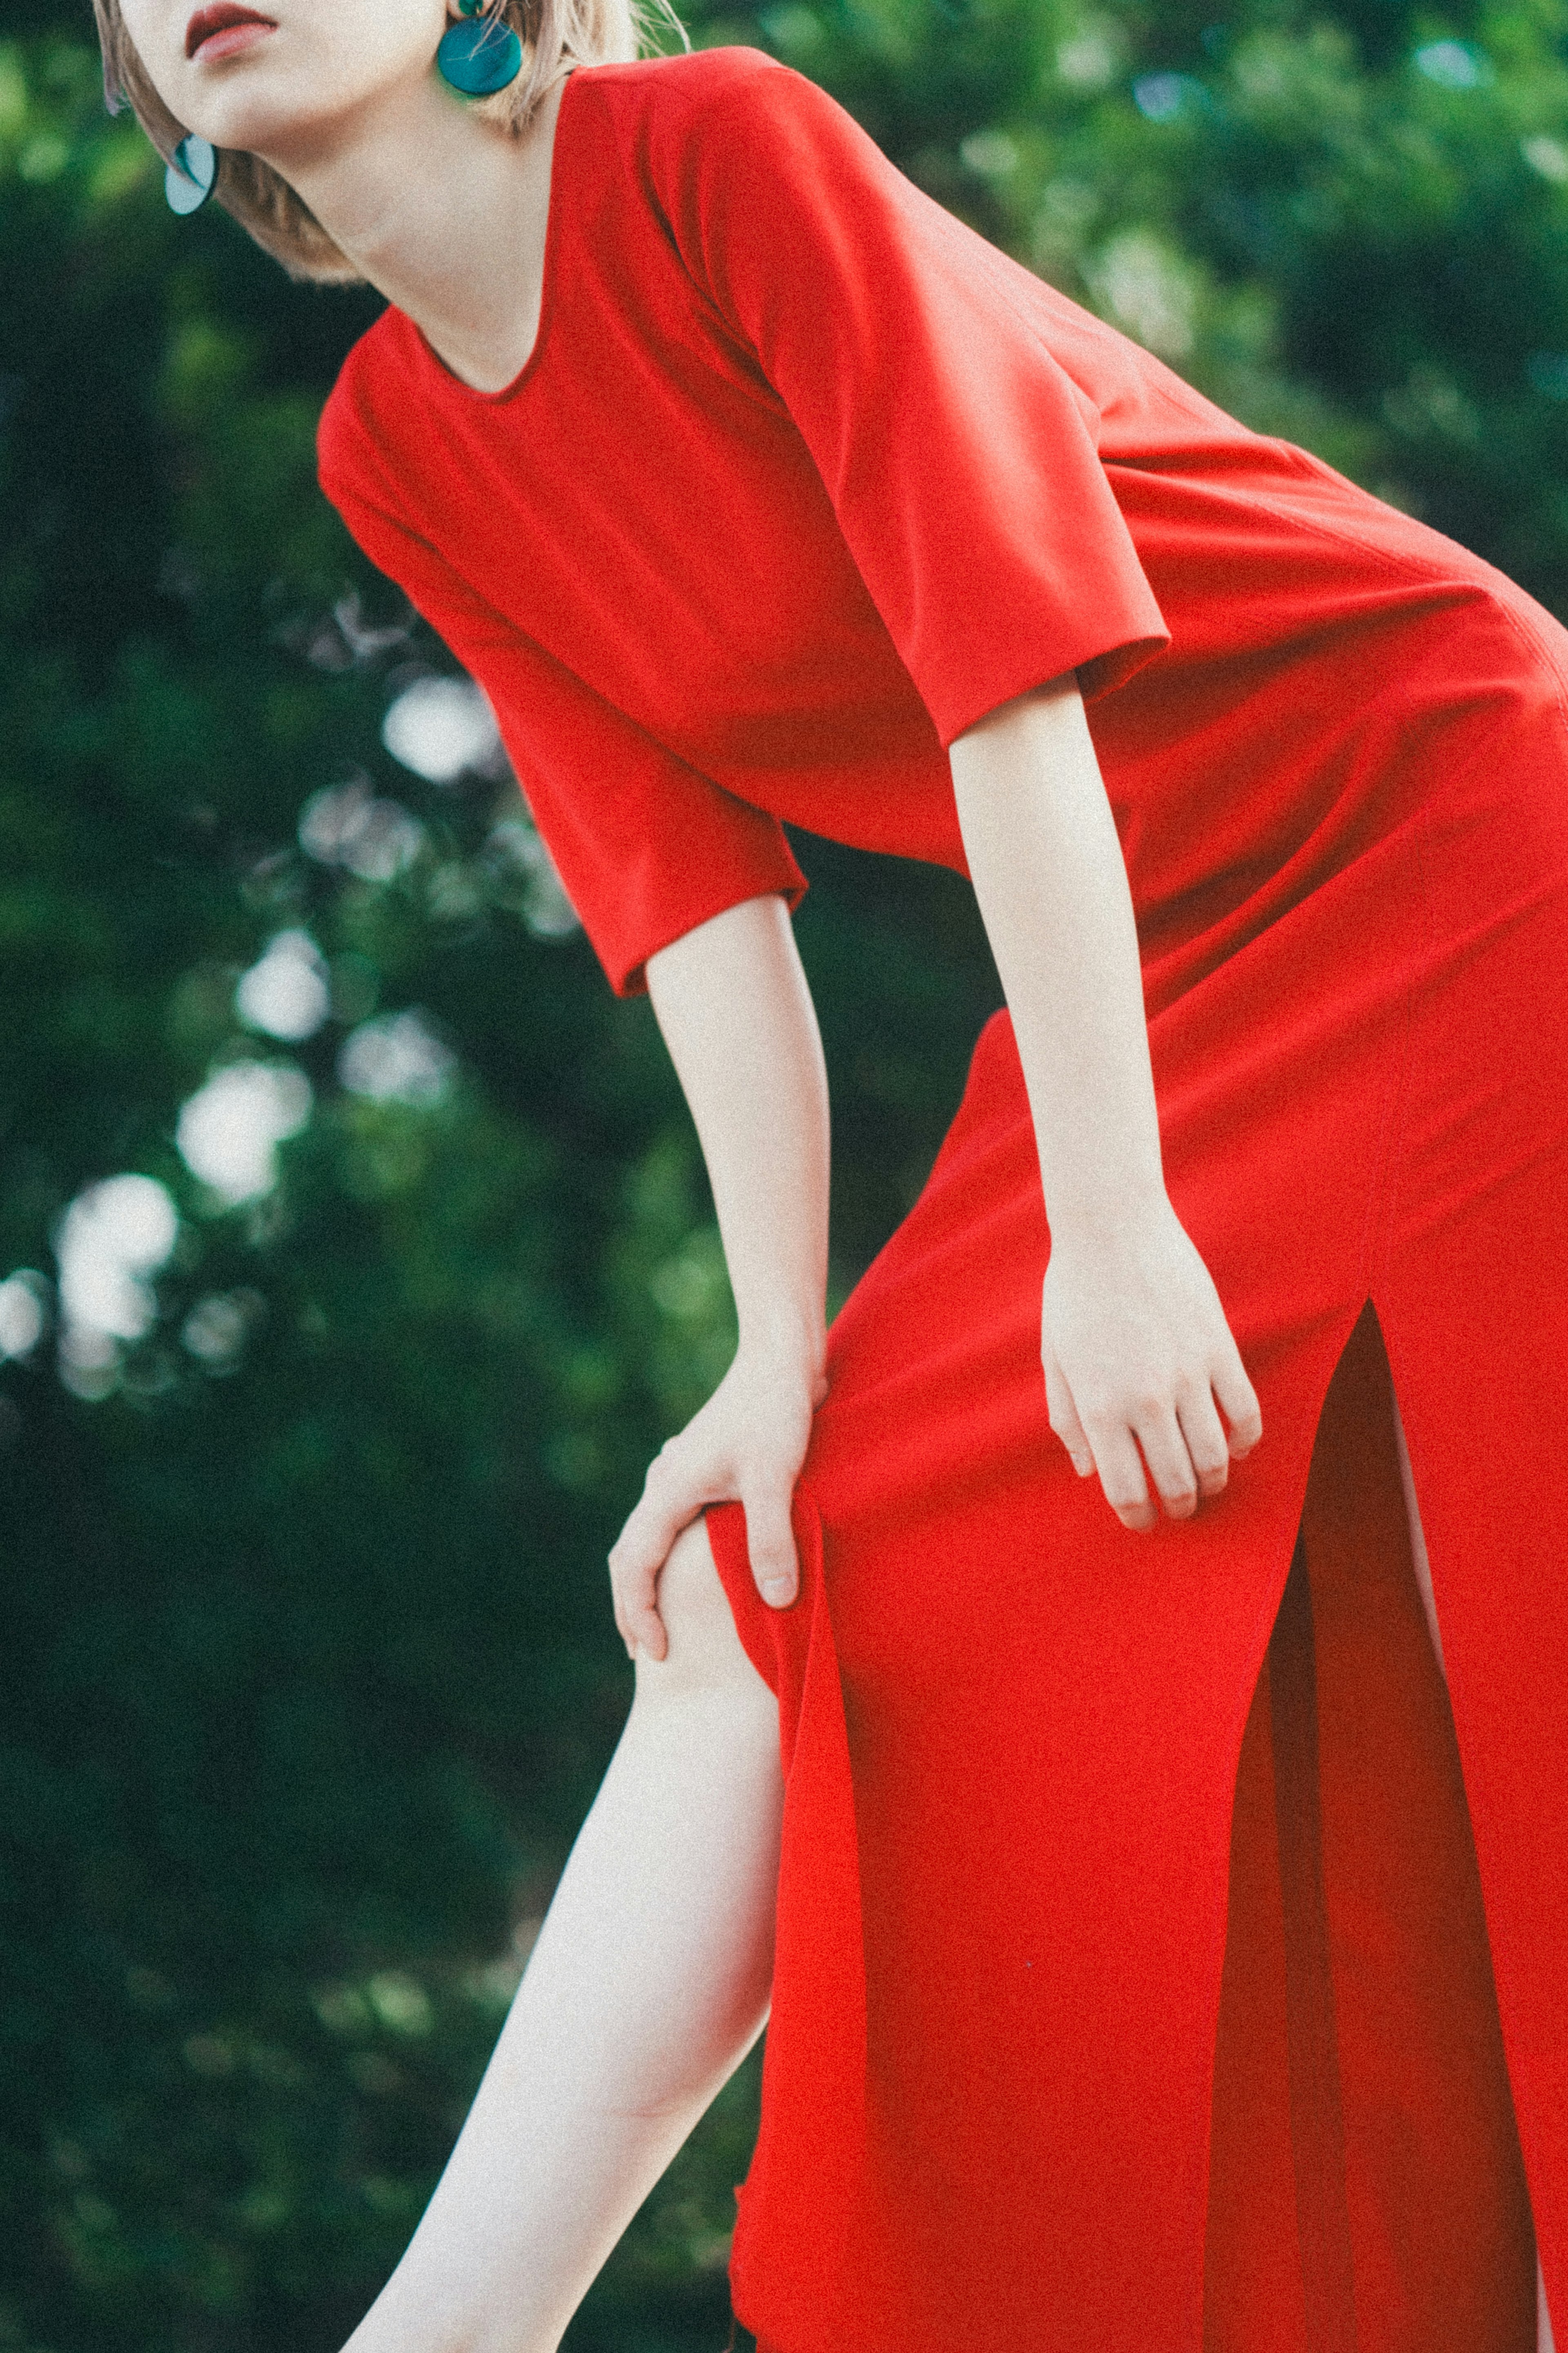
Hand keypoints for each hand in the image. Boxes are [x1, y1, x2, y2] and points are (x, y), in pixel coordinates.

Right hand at [609, 1340, 825, 1660]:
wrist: (780, 1357)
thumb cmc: (776, 1411)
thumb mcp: (776, 1477)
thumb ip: (771, 1539)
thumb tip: (776, 1602)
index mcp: (668, 1491)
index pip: (634, 1566)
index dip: (639, 1614)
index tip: (657, 1654)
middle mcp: (664, 1484)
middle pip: (631, 1556)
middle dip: (635, 1607)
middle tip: (649, 1653)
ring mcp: (681, 1476)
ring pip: (650, 1539)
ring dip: (651, 1583)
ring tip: (665, 1623)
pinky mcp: (703, 1469)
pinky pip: (673, 1524)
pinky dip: (672, 1557)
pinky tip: (694, 1570)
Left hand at [1041, 1200, 1261, 1531]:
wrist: (1113, 1231)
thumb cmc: (1074, 1293)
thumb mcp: (1054, 1359)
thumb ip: (1067, 1420)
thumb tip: (1087, 1471)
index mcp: (1099, 1406)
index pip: (1126, 1490)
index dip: (1138, 1518)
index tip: (1144, 1522)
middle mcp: (1144, 1400)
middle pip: (1176, 1482)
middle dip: (1180, 1508)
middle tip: (1180, 1511)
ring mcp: (1187, 1376)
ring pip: (1215, 1457)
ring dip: (1214, 1482)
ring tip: (1207, 1486)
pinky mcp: (1219, 1350)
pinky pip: (1245, 1412)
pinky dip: (1245, 1440)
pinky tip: (1237, 1447)